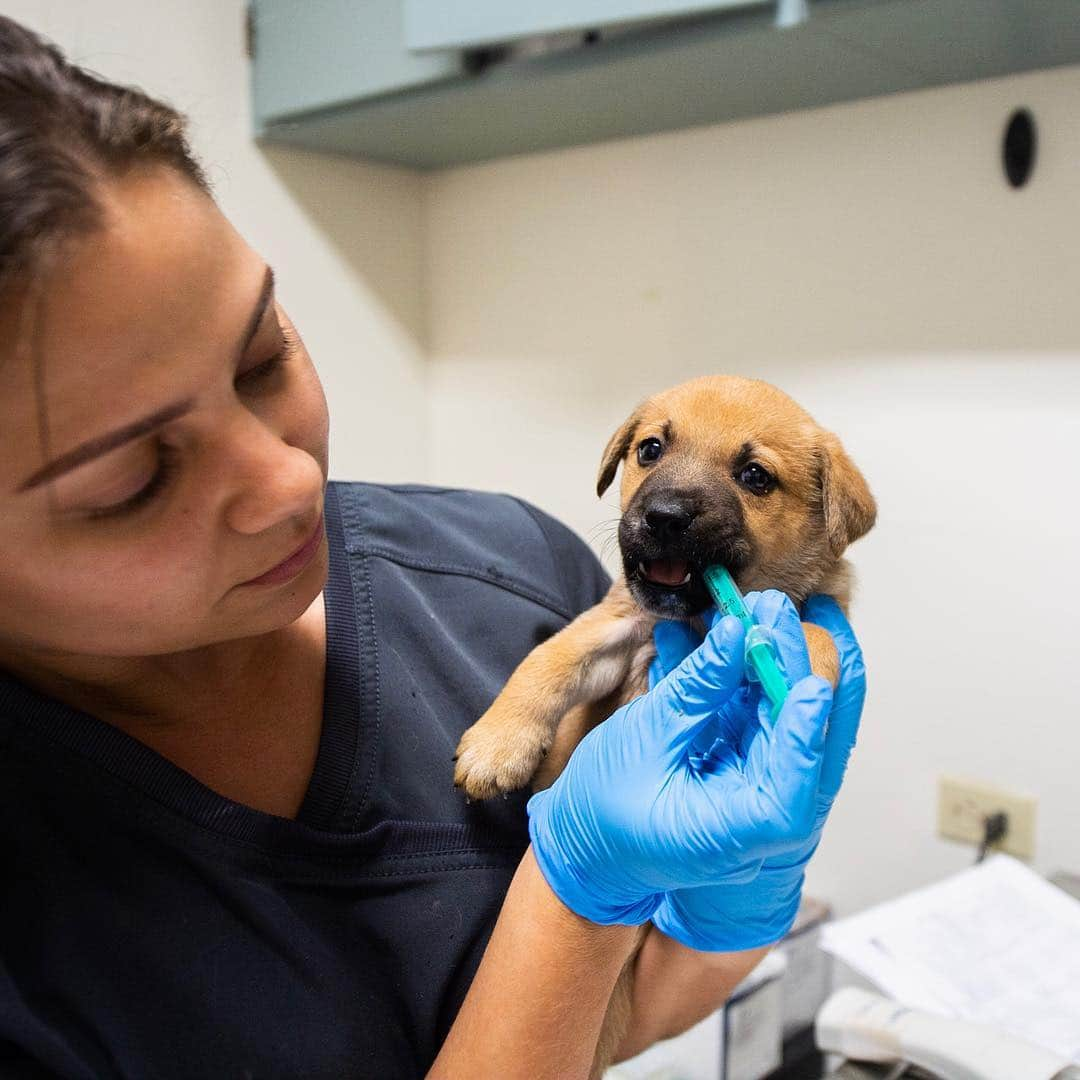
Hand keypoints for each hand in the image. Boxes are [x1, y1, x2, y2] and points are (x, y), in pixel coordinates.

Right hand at [525, 608, 834, 925]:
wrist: (583, 845)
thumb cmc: (601, 811)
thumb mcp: (644, 741)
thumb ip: (695, 689)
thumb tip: (737, 635)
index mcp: (736, 831)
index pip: (791, 787)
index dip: (803, 733)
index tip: (810, 684)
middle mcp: (760, 812)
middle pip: (800, 738)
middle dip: (793, 667)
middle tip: (774, 611)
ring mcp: (755, 785)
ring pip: (784, 715)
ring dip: (775, 660)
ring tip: (765, 607)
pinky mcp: (741, 762)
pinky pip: (757, 711)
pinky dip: (747, 671)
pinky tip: (738, 627)